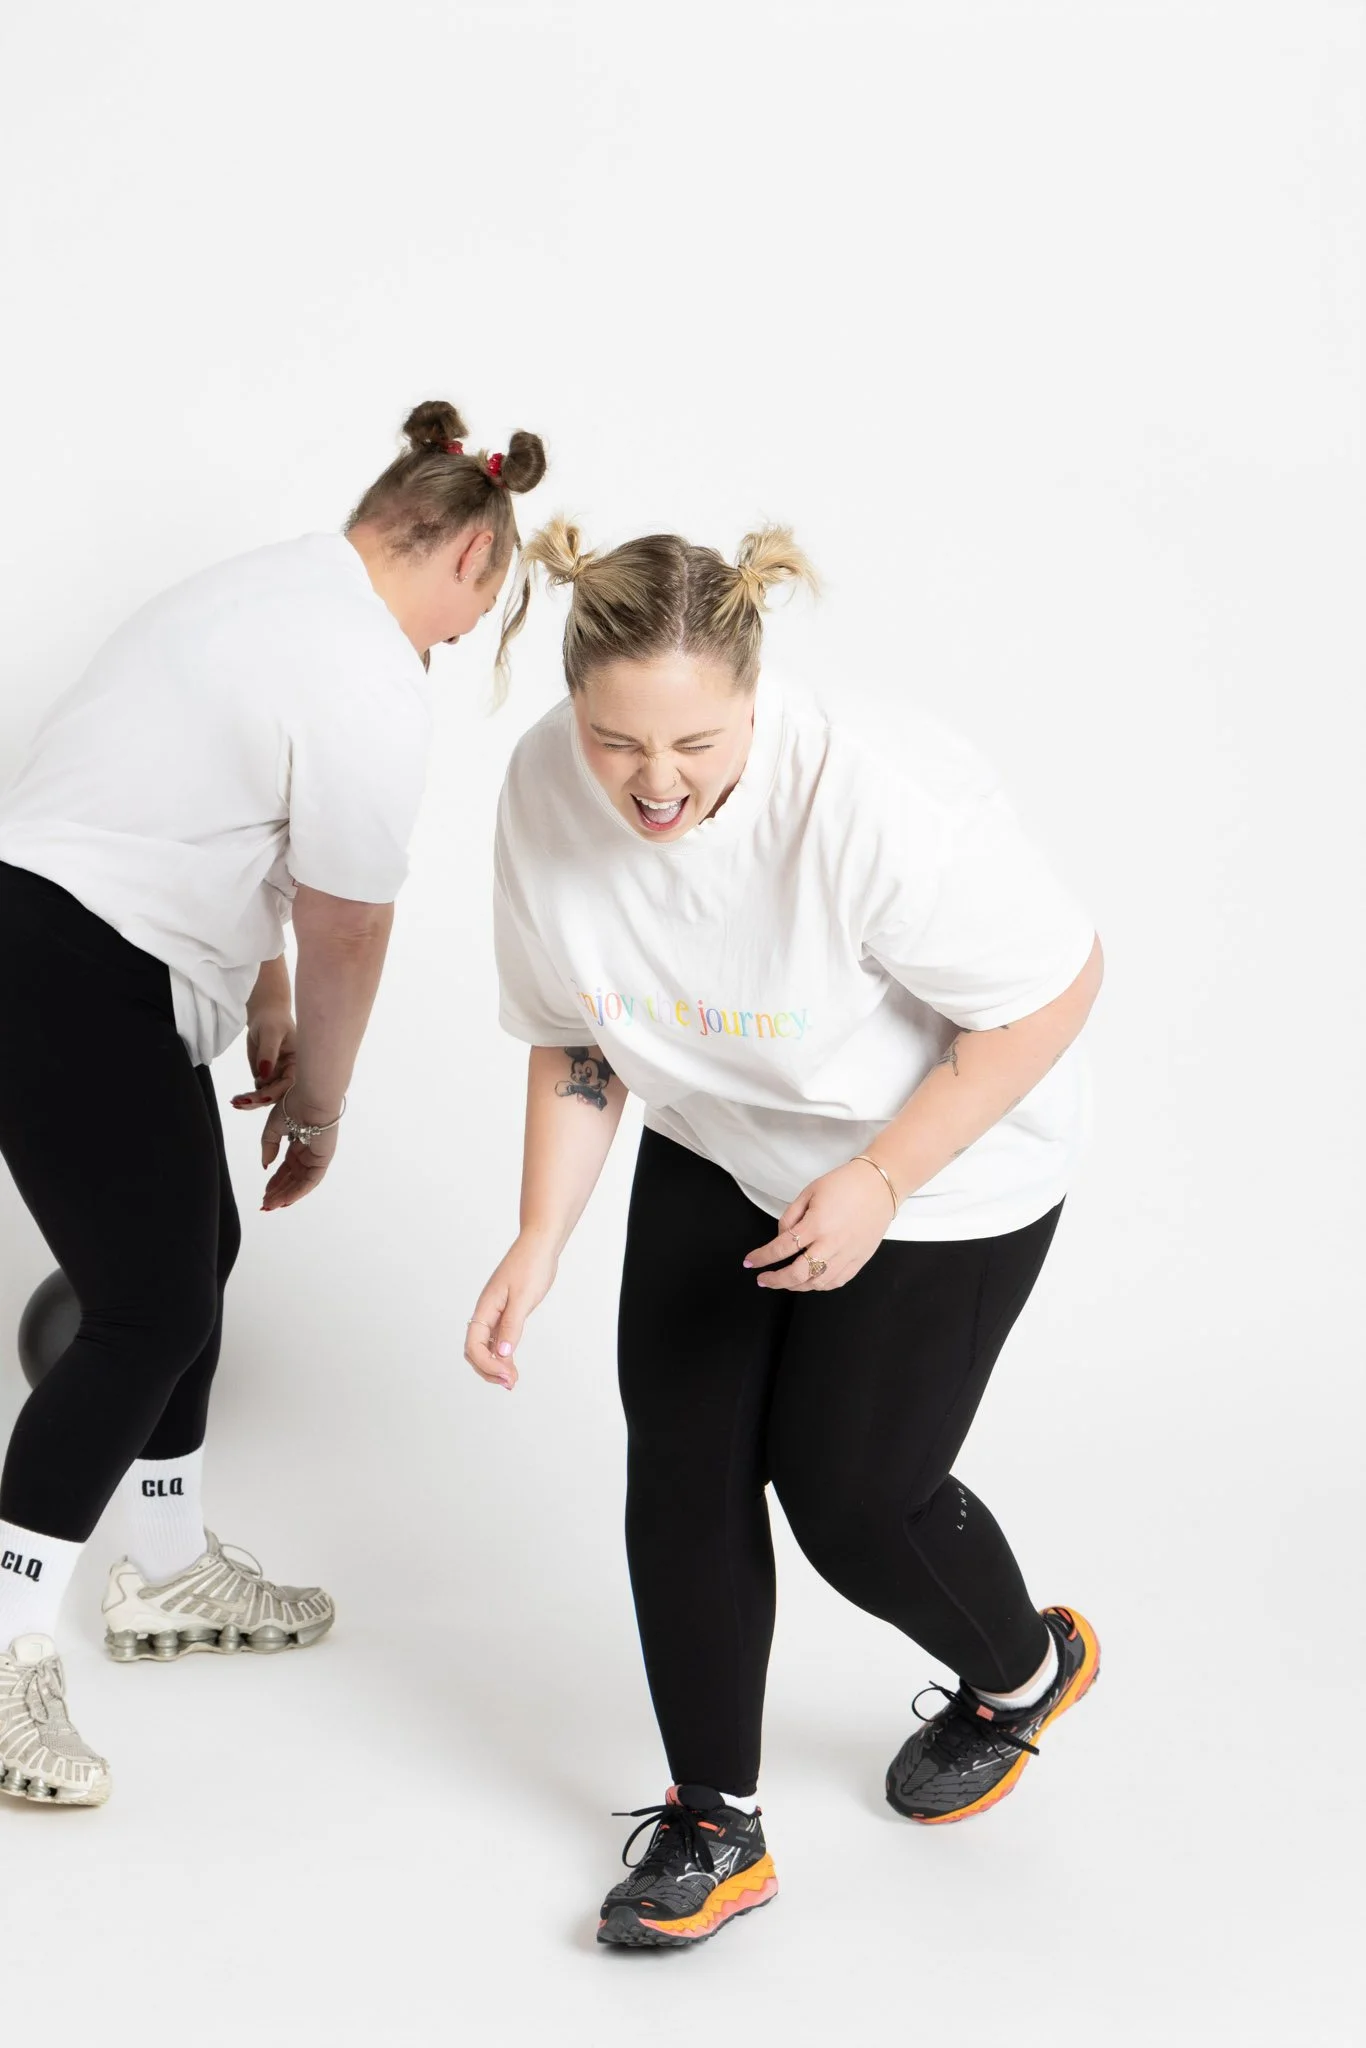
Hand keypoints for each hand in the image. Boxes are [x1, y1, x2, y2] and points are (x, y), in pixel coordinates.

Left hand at [233, 1008, 297, 1113]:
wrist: (264, 1016)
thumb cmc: (272, 1020)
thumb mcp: (270, 1033)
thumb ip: (268, 1053)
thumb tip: (264, 1075)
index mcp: (299, 1064)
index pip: (289, 1083)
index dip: (275, 1092)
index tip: (259, 1097)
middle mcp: (290, 1074)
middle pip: (278, 1094)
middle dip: (260, 1100)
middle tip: (241, 1102)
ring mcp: (277, 1077)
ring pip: (266, 1096)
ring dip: (252, 1101)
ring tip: (236, 1102)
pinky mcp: (266, 1077)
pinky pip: (258, 1092)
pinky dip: (247, 1097)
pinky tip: (236, 1099)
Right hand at [259, 1098, 339, 1211]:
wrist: (311, 1097)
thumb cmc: (294, 1105)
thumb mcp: (273, 1127)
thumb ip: (268, 1147)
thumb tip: (265, 1166)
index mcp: (299, 1142)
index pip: (287, 1167)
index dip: (275, 1180)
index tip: (264, 1192)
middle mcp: (309, 1151)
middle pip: (293, 1177)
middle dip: (279, 1191)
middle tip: (265, 1204)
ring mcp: (317, 1156)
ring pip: (301, 1182)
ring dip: (286, 1195)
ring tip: (271, 1206)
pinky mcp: (323, 1159)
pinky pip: (311, 1180)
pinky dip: (298, 1191)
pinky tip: (285, 1200)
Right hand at [464, 1234, 559, 1389]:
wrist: (540, 1245)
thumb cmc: (531, 1266)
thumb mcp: (523, 1298)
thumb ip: (511, 1326)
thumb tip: (501, 1354)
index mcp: (485, 1308)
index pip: (474, 1345)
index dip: (487, 1365)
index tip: (508, 1376)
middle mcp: (486, 1312)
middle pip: (475, 1350)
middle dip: (488, 1370)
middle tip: (511, 1383)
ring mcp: (495, 1312)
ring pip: (485, 1346)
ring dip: (495, 1365)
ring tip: (512, 1379)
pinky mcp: (506, 1311)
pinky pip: (497, 1338)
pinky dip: (502, 1354)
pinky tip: (512, 1363)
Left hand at [743, 1160, 894, 1291]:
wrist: (880, 1185)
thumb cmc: (845, 1184)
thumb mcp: (810, 1191)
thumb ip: (791, 1216)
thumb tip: (781, 1237)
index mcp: (816, 1224)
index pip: (782, 1248)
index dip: (762, 1257)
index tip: (750, 1262)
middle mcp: (831, 1244)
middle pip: (797, 1274)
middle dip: (775, 1280)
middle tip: (763, 1280)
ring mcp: (847, 1255)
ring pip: (817, 1283)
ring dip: (796, 1286)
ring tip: (784, 1281)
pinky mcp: (859, 1260)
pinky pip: (836, 1282)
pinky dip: (819, 1285)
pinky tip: (809, 1281)